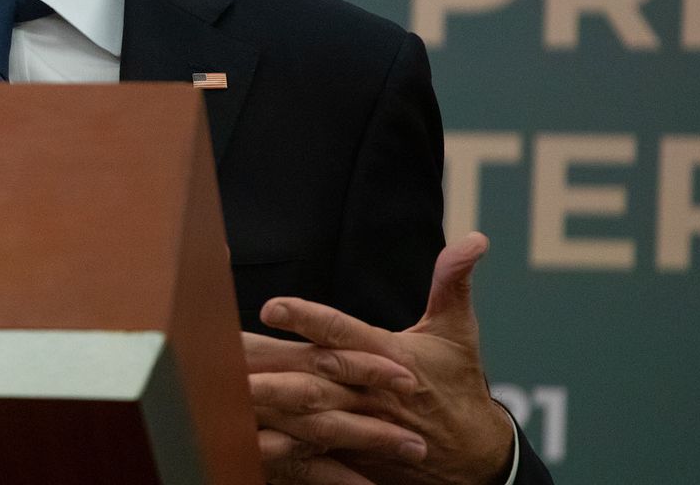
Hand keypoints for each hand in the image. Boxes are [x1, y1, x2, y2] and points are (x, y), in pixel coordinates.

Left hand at [243, 233, 514, 484]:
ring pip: (306, 416)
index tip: (272, 307)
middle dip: (270, 369)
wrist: (474, 459)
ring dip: (268, 407)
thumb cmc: (457, 385)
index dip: (309, 320)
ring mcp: (359, 428)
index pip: (343, 335)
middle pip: (313, 379)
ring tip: (226, 395)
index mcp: (389, 357)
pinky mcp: (350, 454)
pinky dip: (280, 448)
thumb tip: (474, 240)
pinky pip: (309, 453)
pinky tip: (244, 441)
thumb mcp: (457, 331)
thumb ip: (452, 282)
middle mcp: (370, 393)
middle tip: (225, 353)